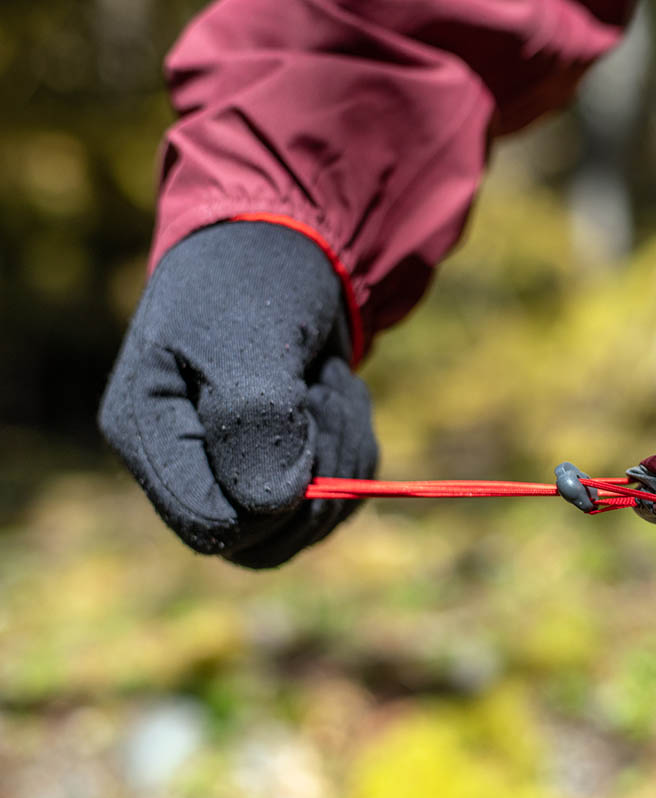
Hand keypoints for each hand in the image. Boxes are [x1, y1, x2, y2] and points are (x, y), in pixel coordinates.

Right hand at [99, 221, 377, 566]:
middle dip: (318, 474)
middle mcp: (183, 465)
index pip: (210, 524)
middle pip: (263, 541)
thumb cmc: (254, 278)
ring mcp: (232, 472)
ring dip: (342, 454)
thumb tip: (273, 506)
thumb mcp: (251, 334)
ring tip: (328, 382)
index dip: (272, 498)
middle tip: (324, 391)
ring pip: (306, 526)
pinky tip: (336, 394)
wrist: (290, 244)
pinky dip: (355, 449)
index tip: (301, 416)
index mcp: (146, 431)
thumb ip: (254, 417)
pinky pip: (335, 498)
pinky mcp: (280, 469)